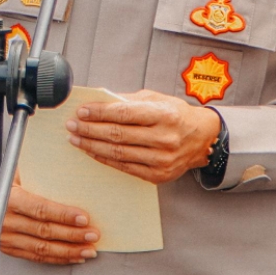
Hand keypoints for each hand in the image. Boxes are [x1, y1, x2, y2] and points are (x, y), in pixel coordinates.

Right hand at [0, 168, 100, 265]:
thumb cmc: (8, 179)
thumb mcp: (21, 172)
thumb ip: (43, 178)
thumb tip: (76, 181)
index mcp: (9, 199)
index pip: (40, 209)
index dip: (63, 215)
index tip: (84, 218)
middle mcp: (4, 221)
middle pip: (44, 232)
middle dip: (72, 235)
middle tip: (93, 234)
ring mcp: (6, 238)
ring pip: (42, 249)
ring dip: (69, 251)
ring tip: (89, 249)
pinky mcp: (9, 248)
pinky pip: (37, 257)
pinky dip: (58, 258)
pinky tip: (75, 256)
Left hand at [68, 92, 222, 184]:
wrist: (202, 139)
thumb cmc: (176, 115)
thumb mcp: (157, 99)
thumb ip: (128, 101)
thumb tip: (98, 101)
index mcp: (164, 115)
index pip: (124, 113)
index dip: (99, 113)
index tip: (81, 111)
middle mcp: (164, 138)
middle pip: (117, 134)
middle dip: (90, 129)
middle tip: (72, 125)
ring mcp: (161, 159)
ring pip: (118, 152)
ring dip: (92, 145)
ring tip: (76, 138)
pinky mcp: (158, 175)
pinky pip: (124, 167)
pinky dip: (104, 159)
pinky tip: (92, 151)